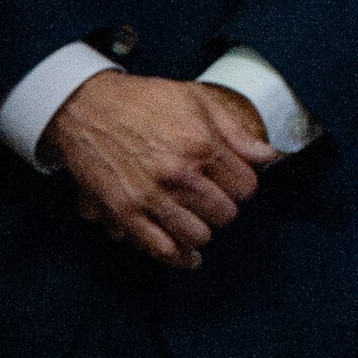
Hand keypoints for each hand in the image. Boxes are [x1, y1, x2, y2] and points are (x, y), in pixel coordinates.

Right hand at [47, 72, 274, 266]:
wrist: (88, 107)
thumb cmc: (142, 101)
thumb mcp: (196, 100)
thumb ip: (235, 132)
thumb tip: (268, 156)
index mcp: (202, 144)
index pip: (246, 187)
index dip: (242, 186)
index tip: (232, 183)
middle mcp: (180, 173)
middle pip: (226, 214)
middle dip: (223, 206)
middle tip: (211, 197)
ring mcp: (152, 196)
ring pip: (200, 235)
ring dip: (202, 229)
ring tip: (195, 216)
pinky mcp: (126, 213)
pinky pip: (163, 249)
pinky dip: (179, 257)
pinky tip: (187, 255)